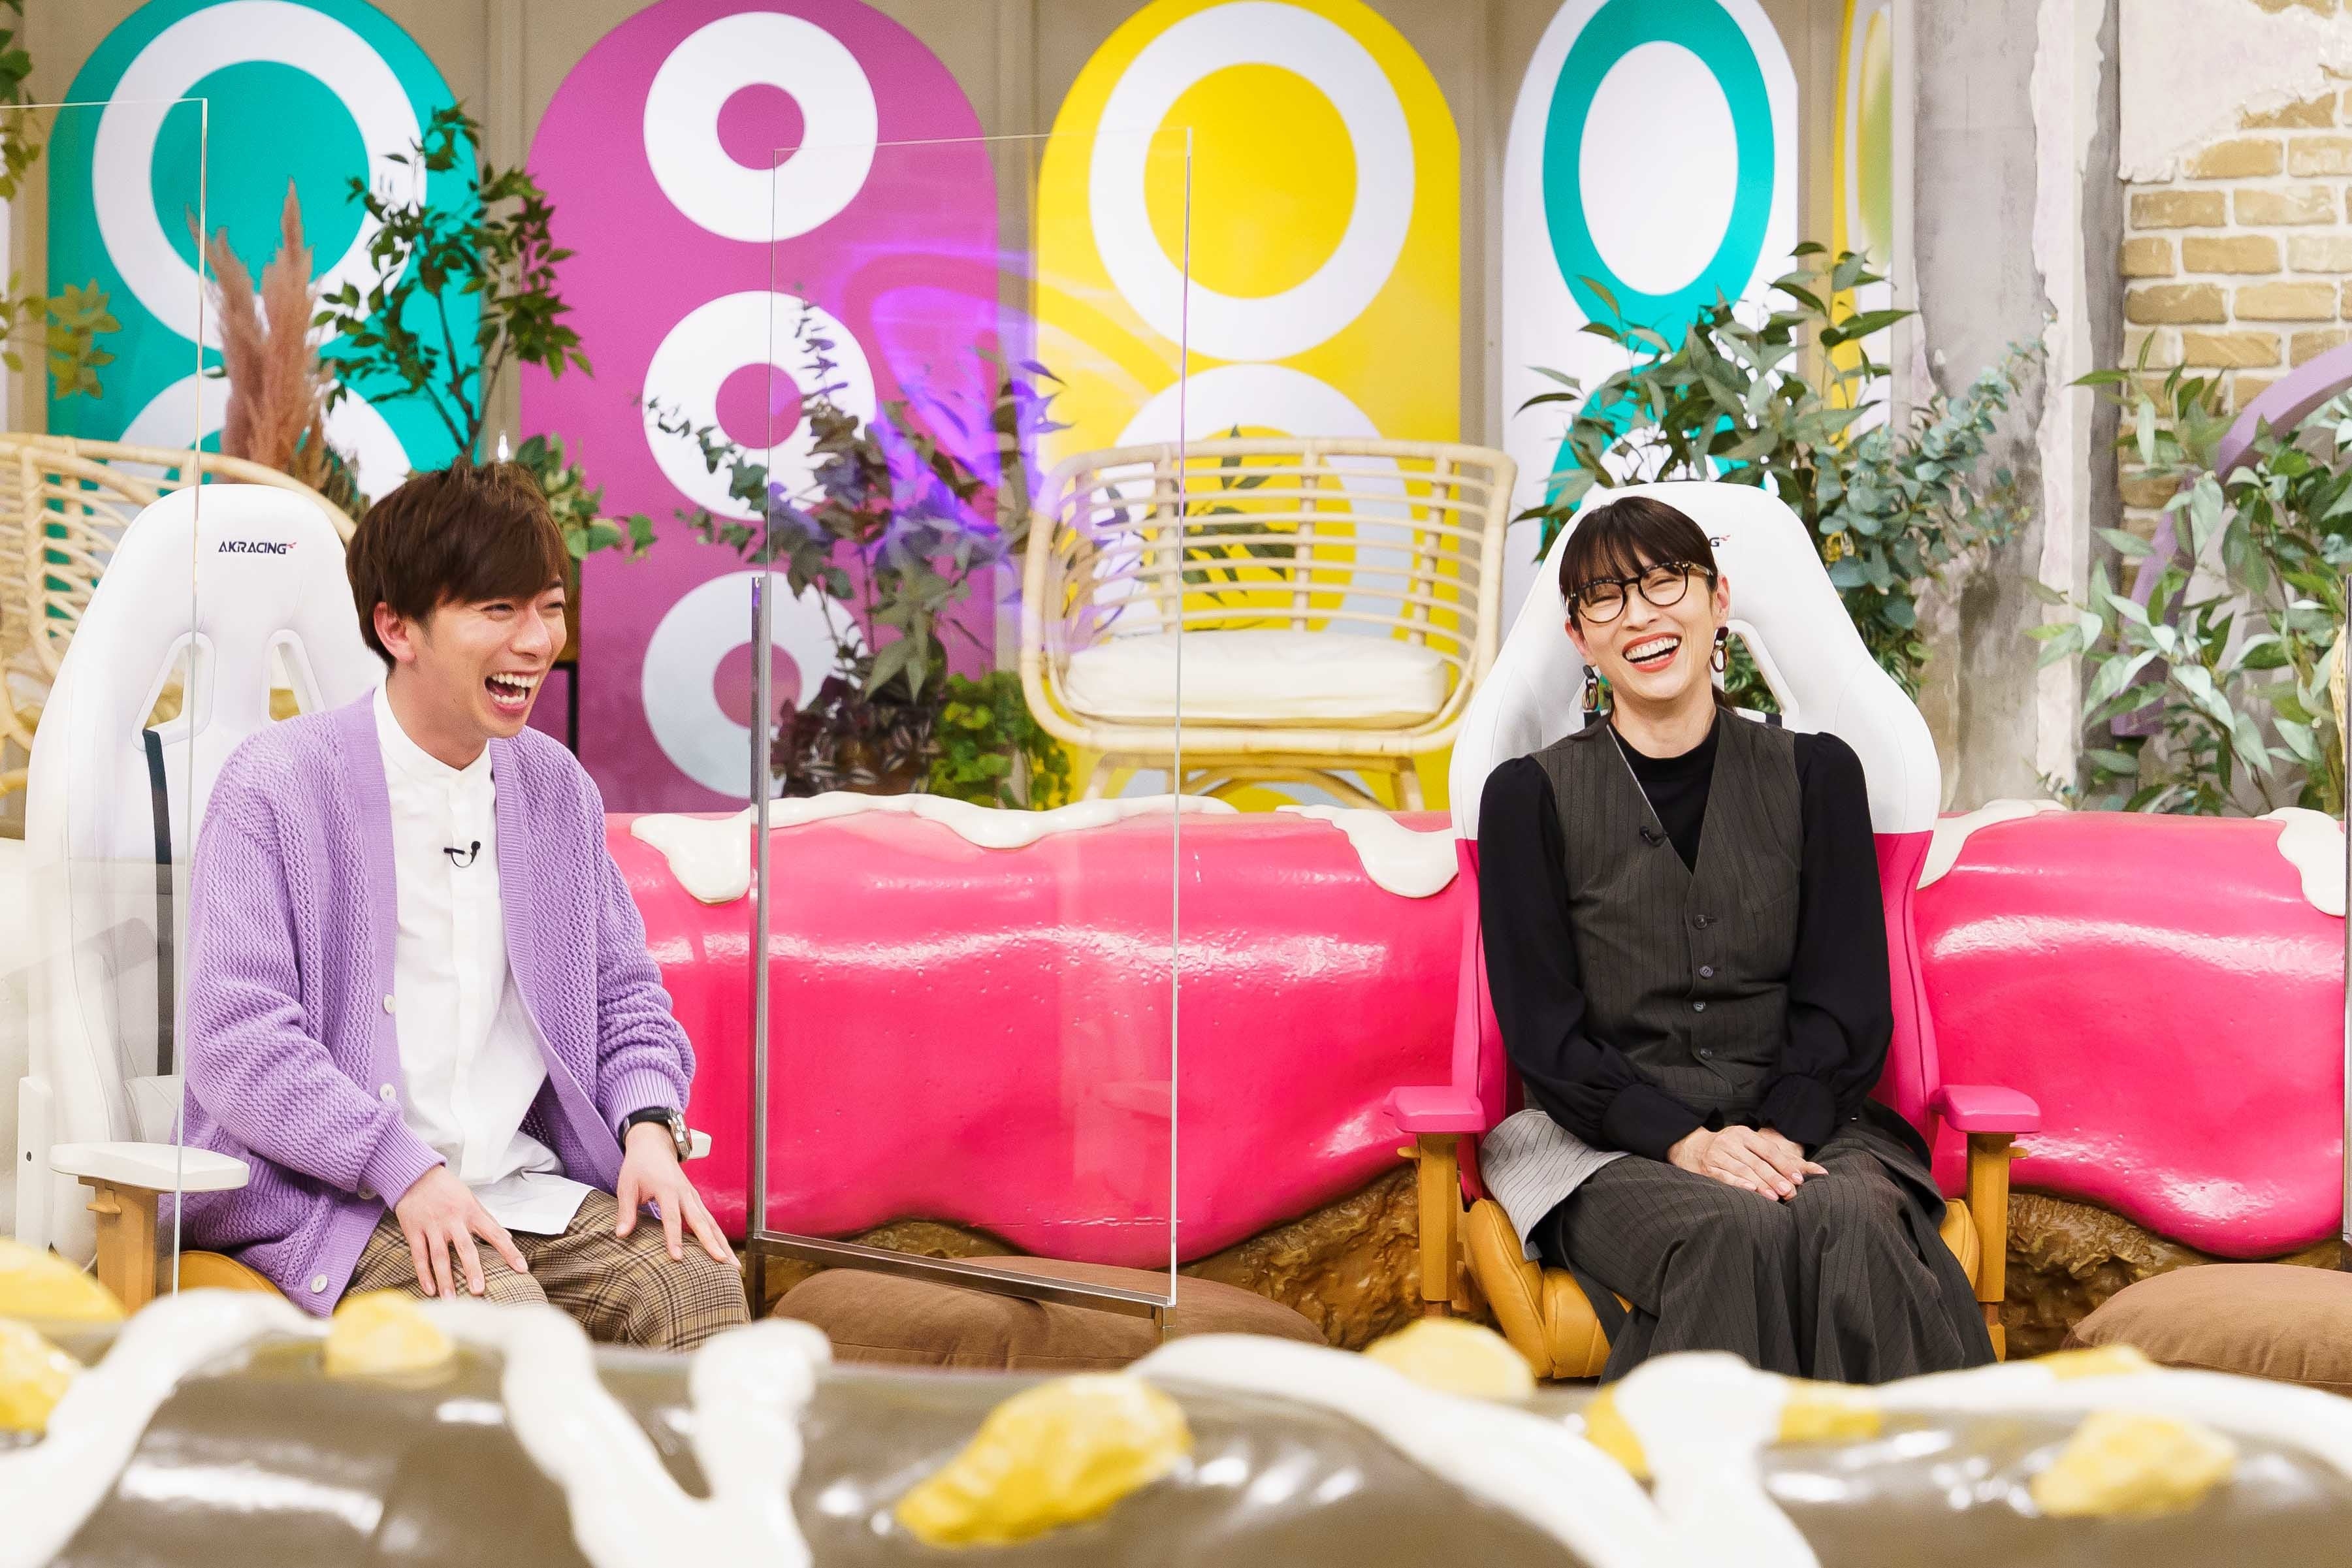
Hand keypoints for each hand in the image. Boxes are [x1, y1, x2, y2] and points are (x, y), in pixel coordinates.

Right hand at [393, 1165, 528, 1297]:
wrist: (416, 1175)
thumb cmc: (448, 1189)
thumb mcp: (471, 1199)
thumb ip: (488, 1219)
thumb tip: (508, 1236)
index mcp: (471, 1212)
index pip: (495, 1234)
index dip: (509, 1251)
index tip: (521, 1268)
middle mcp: (453, 1220)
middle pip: (465, 1248)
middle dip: (472, 1270)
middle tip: (478, 1291)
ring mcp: (432, 1226)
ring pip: (439, 1256)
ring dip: (445, 1279)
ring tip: (450, 1299)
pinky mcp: (414, 1230)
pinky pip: (419, 1255)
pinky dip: (424, 1274)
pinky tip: (430, 1290)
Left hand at [616, 1121, 733, 1264]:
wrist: (653, 1145)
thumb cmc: (638, 1166)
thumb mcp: (626, 1186)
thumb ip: (625, 1211)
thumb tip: (621, 1235)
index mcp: (667, 1189)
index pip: (672, 1217)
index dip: (674, 1238)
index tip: (678, 1258)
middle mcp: (685, 1193)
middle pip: (701, 1221)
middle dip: (712, 1243)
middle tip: (721, 1261)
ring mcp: (693, 1196)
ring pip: (711, 1222)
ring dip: (722, 1242)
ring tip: (732, 1263)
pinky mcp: (695, 1199)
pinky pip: (709, 1219)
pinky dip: (718, 1236)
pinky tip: (724, 1251)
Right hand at [1666, 1126, 1825, 1197]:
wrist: (1692, 1146)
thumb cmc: (1729, 1148)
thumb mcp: (1750, 1144)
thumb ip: (1778, 1157)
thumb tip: (1820, 1171)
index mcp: (1744, 1134)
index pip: (1768, 1150)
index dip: (1784, 1164)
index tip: (1798, 1179)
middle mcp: (1731, 1142)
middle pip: (1757, 1162)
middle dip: (1774, 1177)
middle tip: (1789, 1191)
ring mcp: (1718, 1155)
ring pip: (1743, 1170)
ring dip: (1760, 1184)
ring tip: (1774, 1196)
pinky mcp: (1707, 1168)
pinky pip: (1724, 1177)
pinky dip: (1738, 1183)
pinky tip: (1750, 1190)